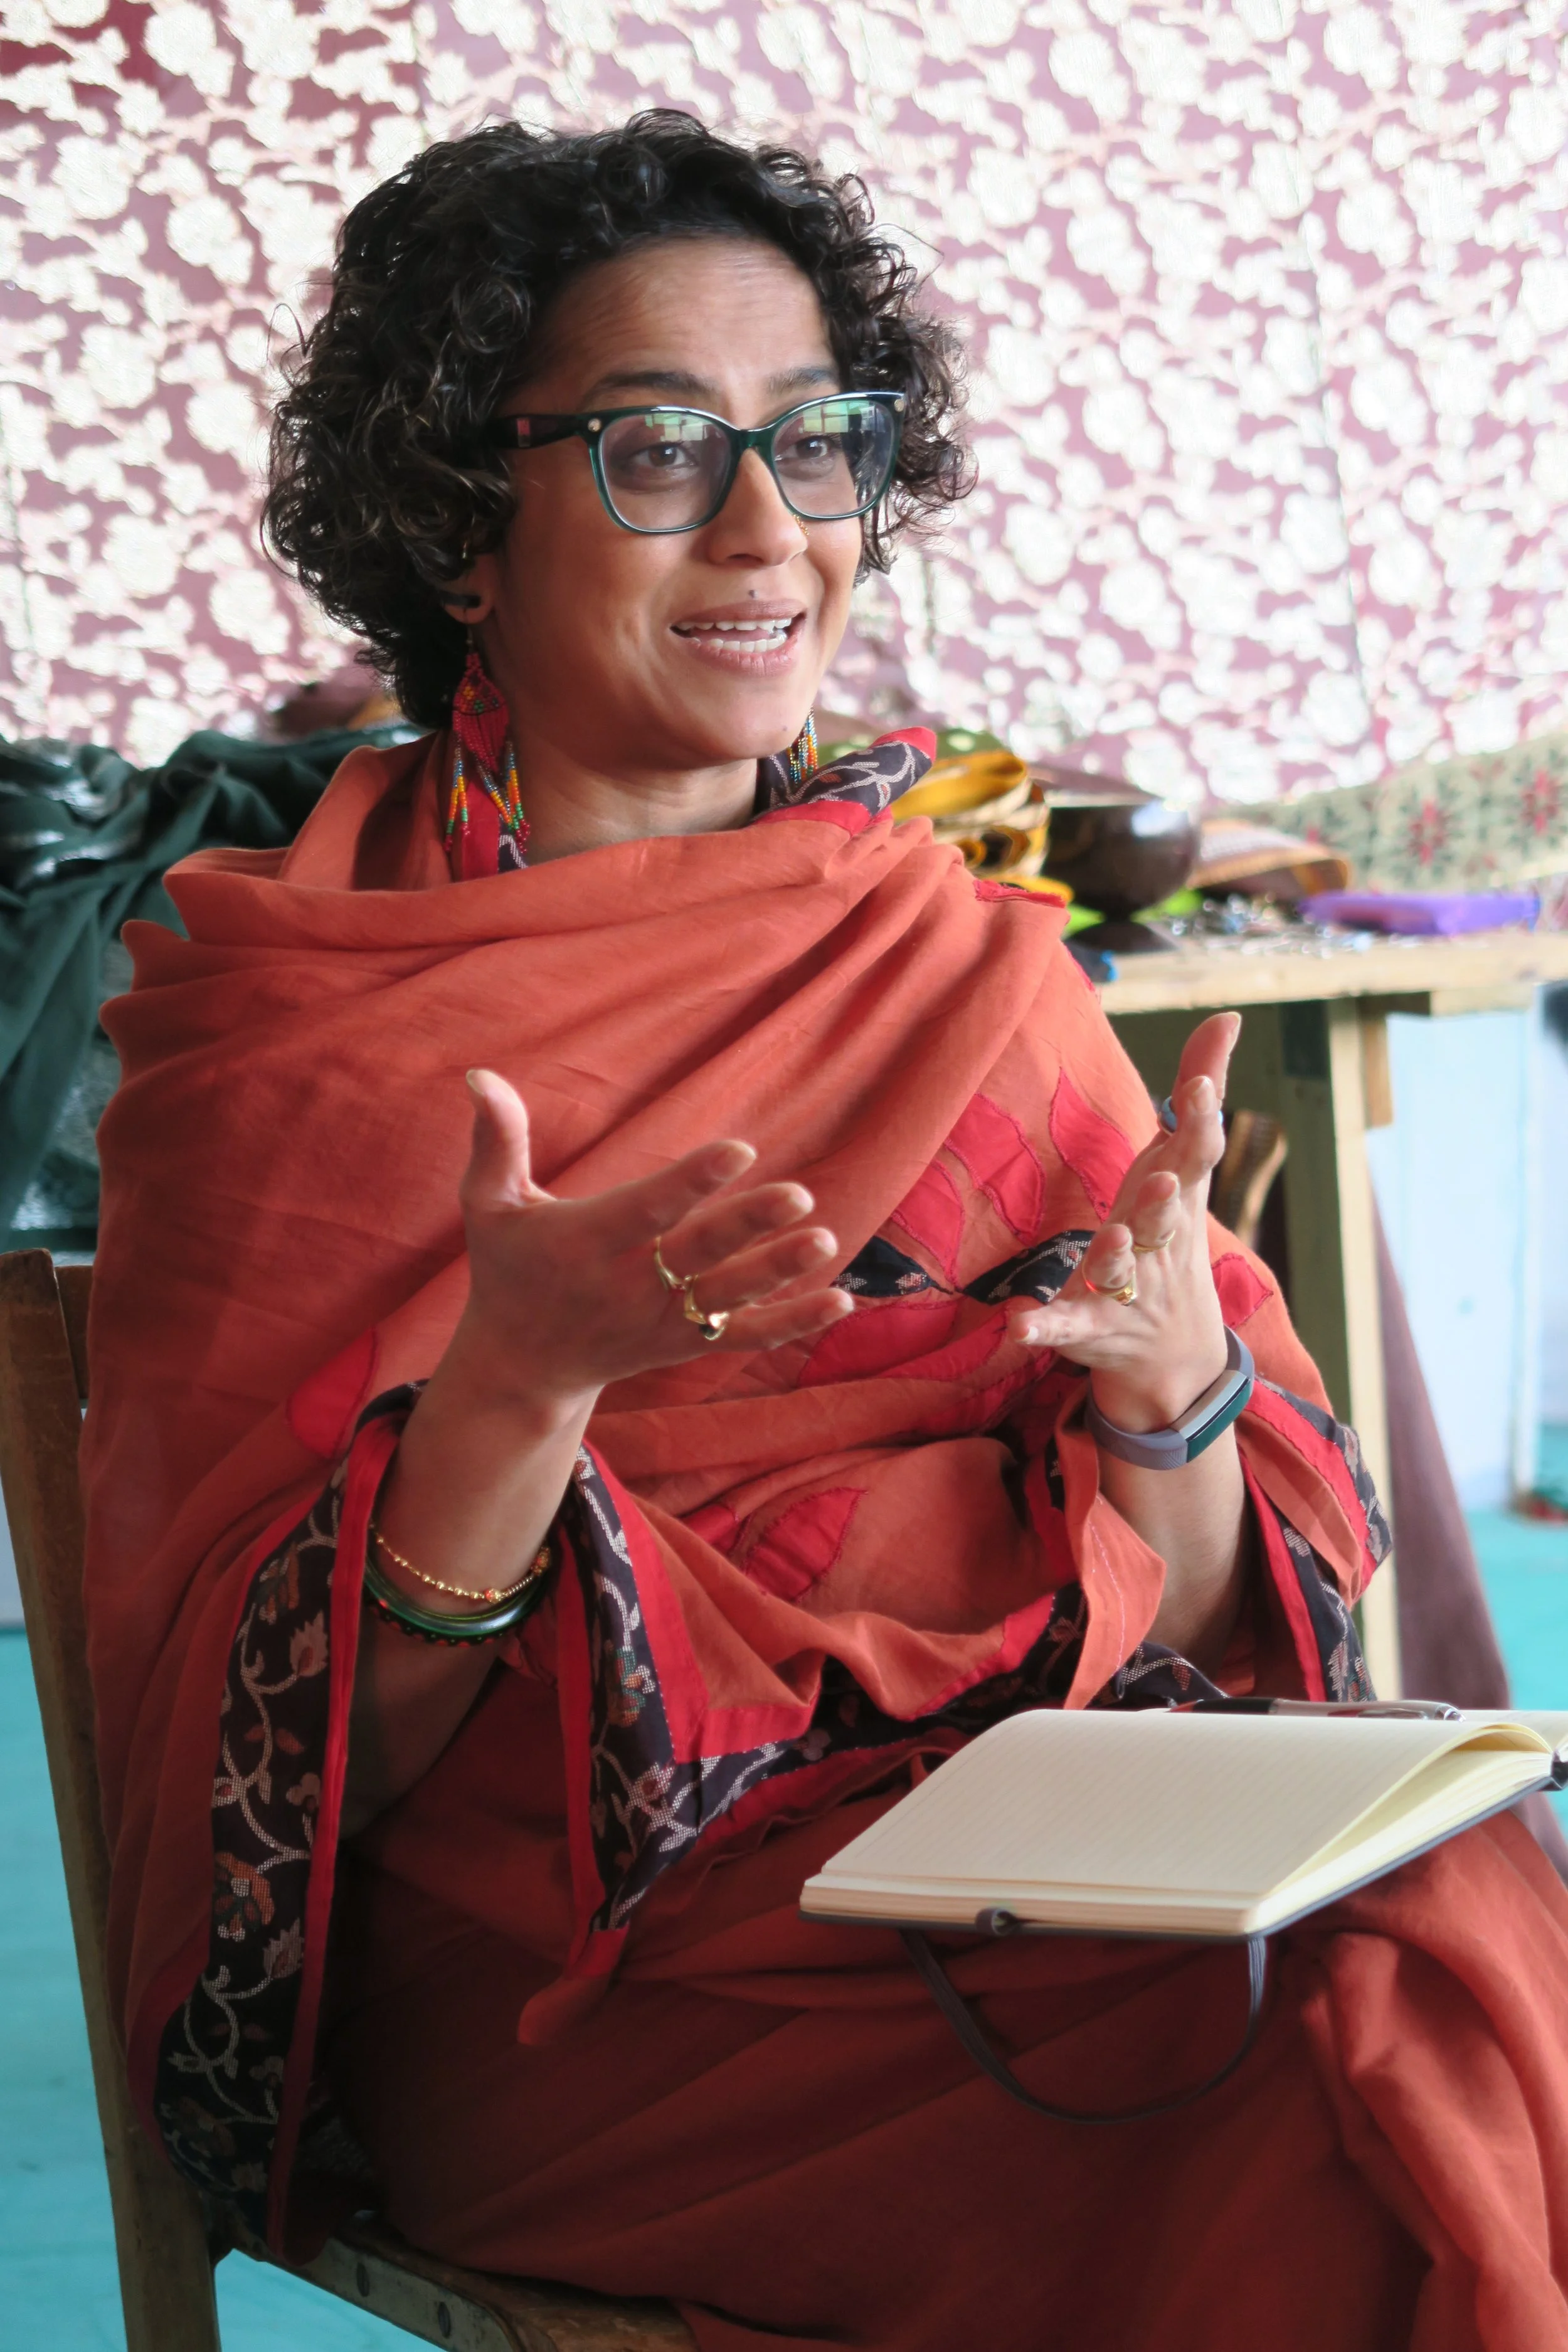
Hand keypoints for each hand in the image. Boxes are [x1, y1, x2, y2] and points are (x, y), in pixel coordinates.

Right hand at [449, 1069, 853, 1409]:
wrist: (522, 1366)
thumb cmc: (507, 1269)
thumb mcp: (488, 1205)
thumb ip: (496, 1139)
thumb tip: (481, 1072)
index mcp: (584, 1244)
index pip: (647, 1210)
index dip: (692, 1182)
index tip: (739, 1150)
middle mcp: (626, 1287)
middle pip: (697, 1255)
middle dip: (747, 1228)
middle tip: (799, 1195)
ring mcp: (659, 1322)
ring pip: (727, 1298)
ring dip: (778, 1272)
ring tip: (823, 1239)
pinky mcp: (682, 1345)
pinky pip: (743, 1338)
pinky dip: (791, 1323)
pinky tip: (841, 1299)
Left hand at [1007, 1012, 1239, 1433]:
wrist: (1174, 1349)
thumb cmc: (1171, 1230)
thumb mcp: (1181, 1163)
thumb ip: (1195, 1091)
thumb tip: (1228, 1016)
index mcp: (1177, 1198)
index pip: (1197, 1157)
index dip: (1200, 1122)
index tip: (1200, 1086)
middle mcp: (1158, 1244)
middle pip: (1164, 1220)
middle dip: (1163, 1201)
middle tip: (1164, 1179)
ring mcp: (1125, 1289)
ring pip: (1119, 1272)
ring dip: (1113, 1257)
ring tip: (1106, 1240)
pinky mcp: (1089, 1326)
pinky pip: (1066, 1327)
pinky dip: (1044, 1328)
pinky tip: (1018, 1327)